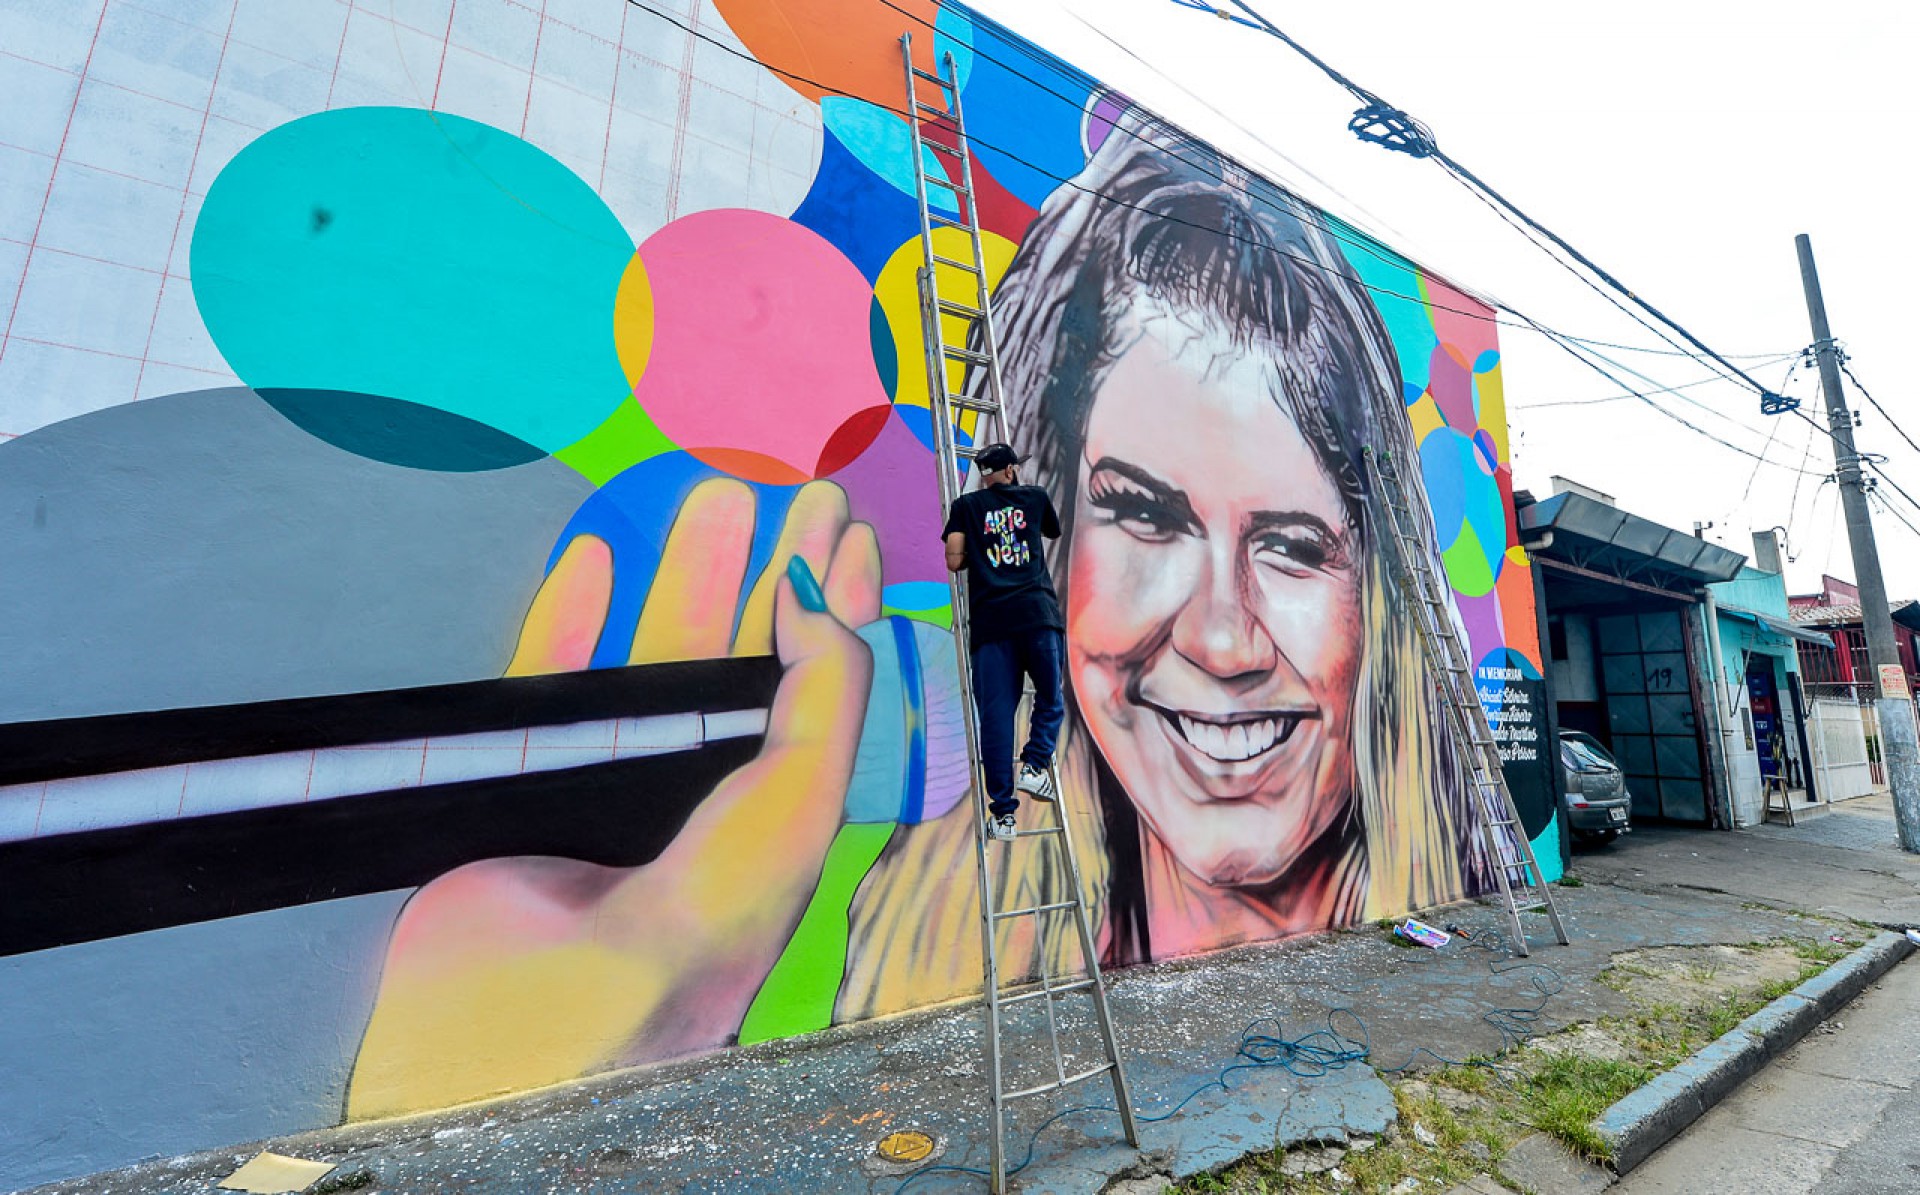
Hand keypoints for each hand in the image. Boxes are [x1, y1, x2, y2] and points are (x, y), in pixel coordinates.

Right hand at [348, 480, 880, 1118]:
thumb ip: (827, 702)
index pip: (819, 692)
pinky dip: (571, 616)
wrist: (535, 1019)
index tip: (851, 533)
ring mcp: (609, 789)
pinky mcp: (524, 783)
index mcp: (773, 821)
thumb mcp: (793, 813)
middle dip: (771, 570)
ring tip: (711, 495)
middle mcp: (698, 801)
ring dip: (682, 575)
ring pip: (650, 656)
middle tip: (795, 490)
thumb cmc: (685, 942)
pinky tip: (595, 560)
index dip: (841, 609)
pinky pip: (548, 679)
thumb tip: (820, 596)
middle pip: (741, 659)